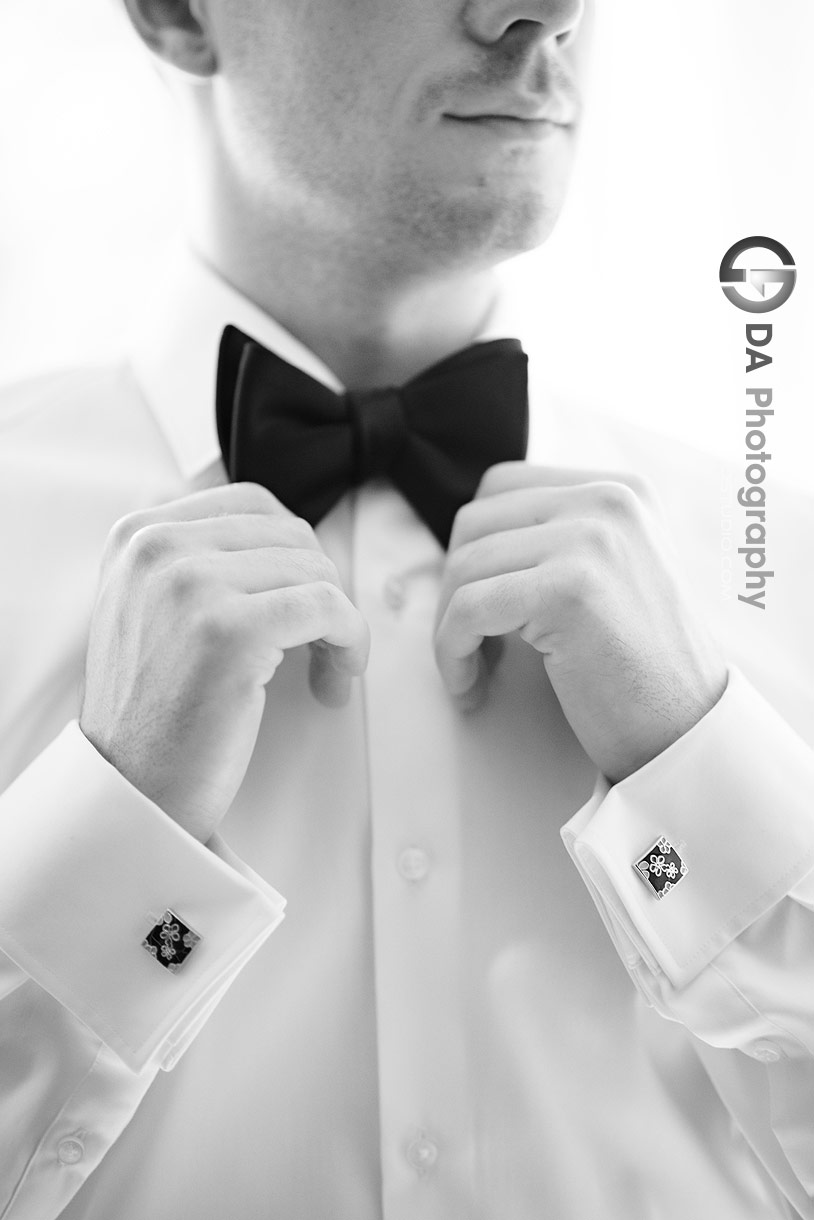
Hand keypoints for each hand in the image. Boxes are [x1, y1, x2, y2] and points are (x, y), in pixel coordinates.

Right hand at [80, 483, 368, 841]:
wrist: (132, 790)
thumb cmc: (156, 711)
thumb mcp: (153, 609)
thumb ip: (199, 560)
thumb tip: (287, 540)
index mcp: (137, 535)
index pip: (253, 504)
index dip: (295, 555)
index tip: (302, 603)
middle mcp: (157, 548)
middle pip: (292, 536)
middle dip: (322, 590)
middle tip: (322, 648)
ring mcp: (191, 585)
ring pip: (317, 570)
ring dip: (339, 625)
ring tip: (325, 672)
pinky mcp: (230, 630)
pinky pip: (329, 608)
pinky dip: (350, 642)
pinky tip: (336, 679)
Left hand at [434, 464, 726, 782]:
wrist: (687, 731)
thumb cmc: (641, 668)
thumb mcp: (612, 573)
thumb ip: (559, 538)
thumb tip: (466, 540)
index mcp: (619, 490)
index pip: (502, 487)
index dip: (474, 548)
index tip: (477, 604)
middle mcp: (608, 500)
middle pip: (474, 523)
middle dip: (454, 588)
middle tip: (468, 643)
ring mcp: (591, 538)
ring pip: (463, 566)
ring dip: (449, 628)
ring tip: (472, 671)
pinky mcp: (569, 588)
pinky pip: (468, 610)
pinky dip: (452, 653)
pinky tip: (470, 687)